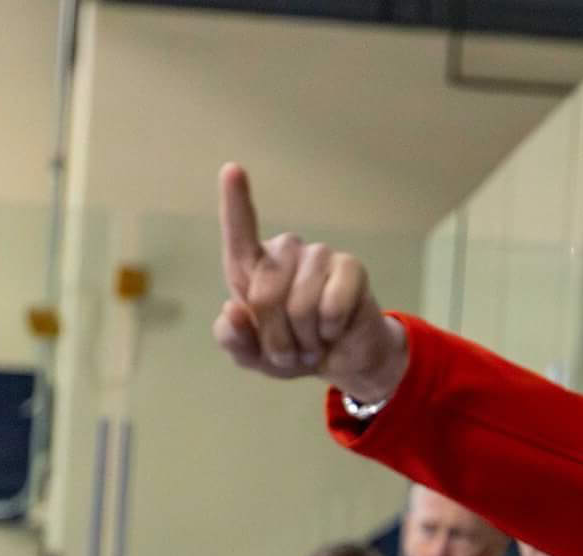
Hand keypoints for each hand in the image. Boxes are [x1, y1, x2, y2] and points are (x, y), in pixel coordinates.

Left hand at [214, 162, 408, 401]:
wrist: (342, 359)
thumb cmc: (291, 349)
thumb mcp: (253, 355)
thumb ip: (234, 339)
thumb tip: (233, 311)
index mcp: (254, 267)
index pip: (240, 232)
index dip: (235, 202)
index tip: (232, 169)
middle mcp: (284, 252)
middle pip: (263, 295)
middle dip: (275, 339)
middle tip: (291, 351)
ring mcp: (319, 255)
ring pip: (299, 306)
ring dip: (305, 340)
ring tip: (313, 343)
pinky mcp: (350, 267)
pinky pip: (331, 305)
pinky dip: (330, 331)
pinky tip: (335, 330)